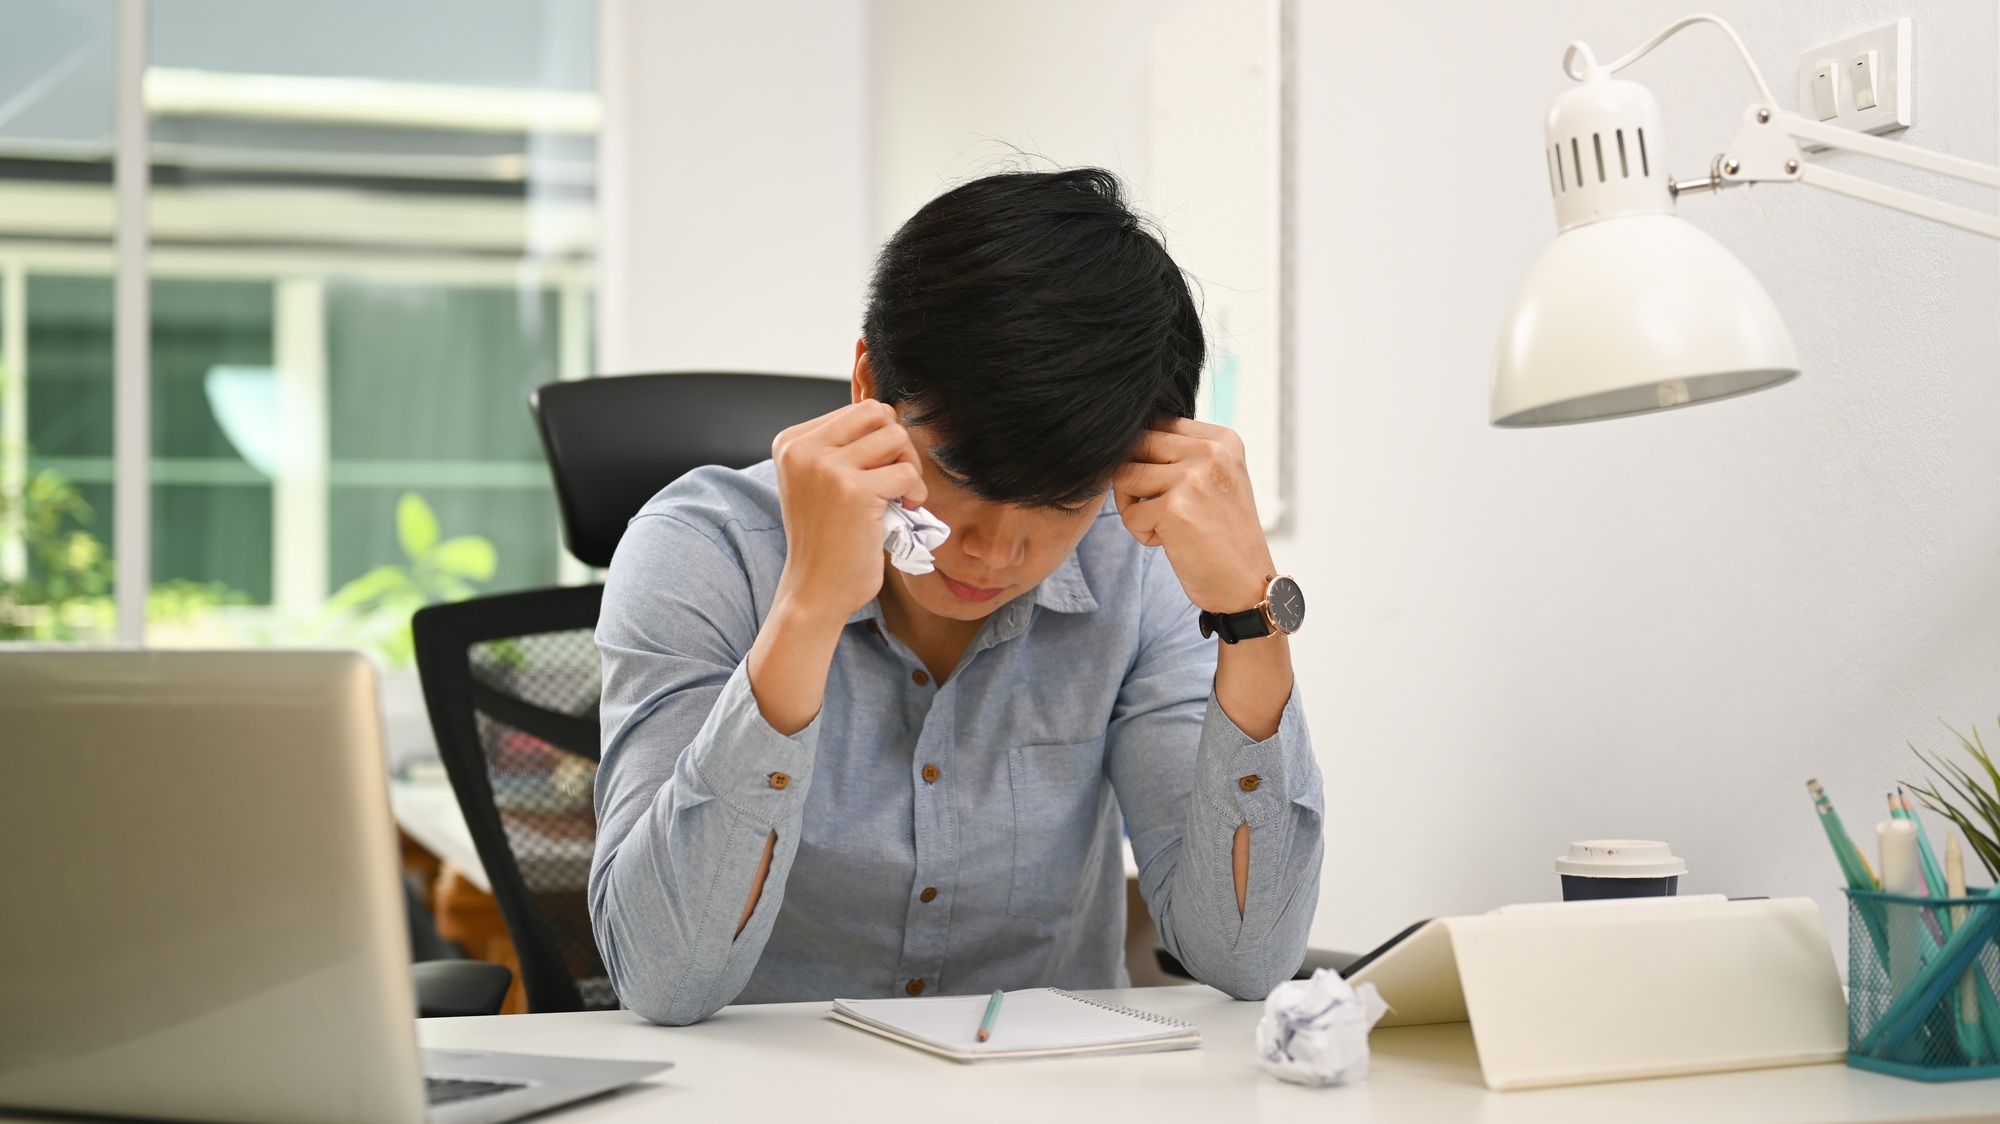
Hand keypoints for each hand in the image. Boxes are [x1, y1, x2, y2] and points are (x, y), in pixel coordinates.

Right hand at [769, 400, 926, 622]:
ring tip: (900, 495)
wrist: (815, 590)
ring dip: (909, 466)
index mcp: (791, 441)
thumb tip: (887, 410)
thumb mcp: (821, 480)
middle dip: (897, 443)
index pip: (857, 410)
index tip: (874, 474)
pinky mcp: (853, 491)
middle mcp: (803, 448)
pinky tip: (905, 510)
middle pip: (876, 413)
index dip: (879, 440)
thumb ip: (844, 445)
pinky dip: (916, 492)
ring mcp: (826, 468)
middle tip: (896, 478)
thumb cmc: (827, 538)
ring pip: (895, 436)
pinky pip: (907, 472)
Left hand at [1111, 419, 1273, 612]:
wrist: (1246, 584)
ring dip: (1132, 507)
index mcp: (1222, 439)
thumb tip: (1126, 438)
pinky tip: (1169, 542)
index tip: (1162, 486)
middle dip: (1132, 479)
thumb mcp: (1216, 479)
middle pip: (1136, 445)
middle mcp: (1211, 452)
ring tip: (1161, 525)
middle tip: (1151, 507)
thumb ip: (1182, 453)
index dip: (1146, 457)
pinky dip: (1141, 533)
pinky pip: (1129, 513)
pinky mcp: (1174, 508)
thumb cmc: (1224, 535)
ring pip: (1125, 477)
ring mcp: (1193, 478)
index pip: (1156, 425)